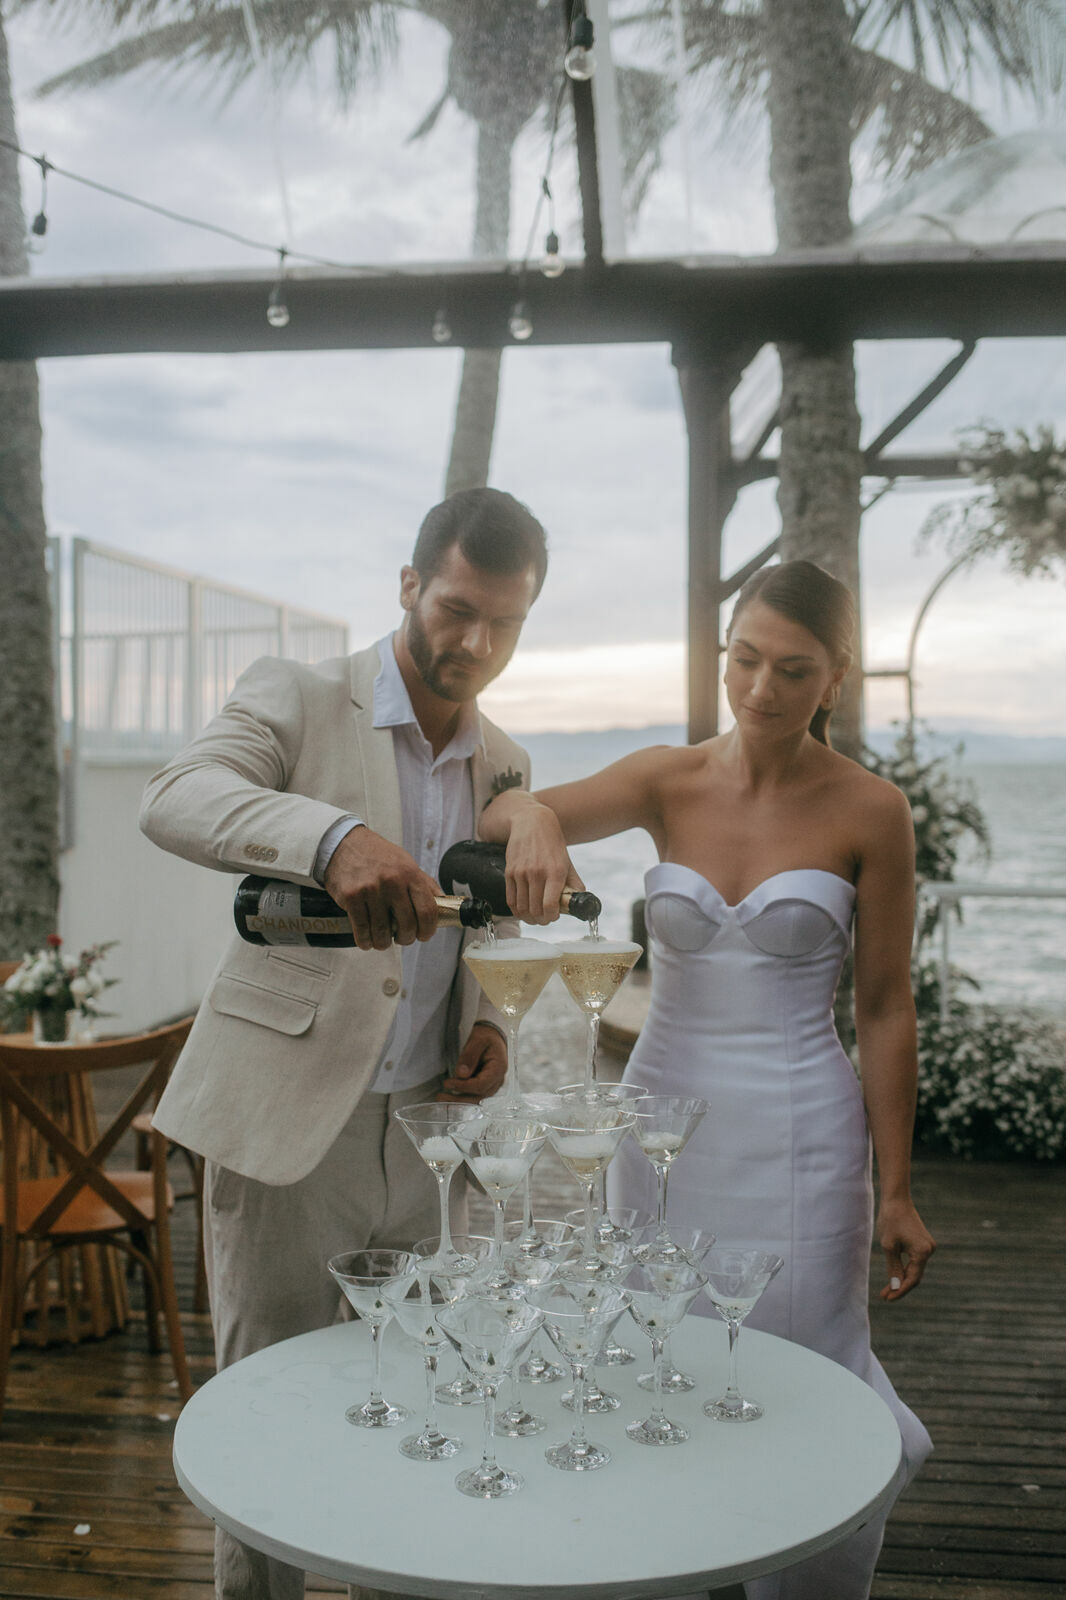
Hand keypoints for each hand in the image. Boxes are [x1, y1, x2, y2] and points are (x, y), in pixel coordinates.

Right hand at [323, 825, 440, 950]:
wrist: (345, 844)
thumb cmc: (378, 856)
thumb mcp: (406, 863)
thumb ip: (424, 884)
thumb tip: (443, 902)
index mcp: (410, 873)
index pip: (428, 911)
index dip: (428, 930)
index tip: (423, 935)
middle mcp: (392, 881)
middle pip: (407, 925)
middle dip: (406, 939)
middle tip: (402, 938)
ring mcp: (371, 890)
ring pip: (382, 932)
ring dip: (383, 943)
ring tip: (382, 940)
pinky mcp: (351, 897)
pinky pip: (361, 930)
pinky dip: (365, 941)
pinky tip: (367, 940)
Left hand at [438, 1023, 506, 1101]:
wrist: (493, 1037)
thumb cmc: (486, 1037)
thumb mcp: (478, 1040)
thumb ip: (470, 1056)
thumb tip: (461, 1074)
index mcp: (498, 1069)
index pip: (480, 1084)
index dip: (463, 1086)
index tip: (447, 1084)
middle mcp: (497, 1081)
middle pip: (478, 1096)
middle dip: (458, 1100)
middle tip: (440, 1097)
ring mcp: (491, 1085)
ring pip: (475, 1099)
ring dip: (458, 1101)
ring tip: (441, 1098)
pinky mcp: (484, 1086)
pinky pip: (473, 1096)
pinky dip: (461, 1098)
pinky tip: (449, 1096)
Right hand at [502, 803, 583, 923]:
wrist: (532, 823)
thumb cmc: (552, 844)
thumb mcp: (567, 862)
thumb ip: (574, 883)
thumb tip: (578, 902)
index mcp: (555, 872)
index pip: (550, 906)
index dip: (552, 917)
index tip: (554, 917)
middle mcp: (537, 873)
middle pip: (535, 910)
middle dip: (541, 920)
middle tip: (544, 920)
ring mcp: (521, 873)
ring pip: (522, 907)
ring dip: (528, 917)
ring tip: (534, 917)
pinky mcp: (509, 872)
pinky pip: (510, 899)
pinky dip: (516, 910)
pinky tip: (522, 910)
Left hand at [877, 1197, 935, 1300]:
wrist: (896, 1200)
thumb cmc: (890, 1221)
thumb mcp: (888, 1246)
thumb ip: (894, 1268)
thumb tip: (896, 1287)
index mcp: (922, 1252)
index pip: (912, 1279)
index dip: (899, 1291)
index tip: (887, 1298)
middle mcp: (929, 1250)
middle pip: (915, 1276)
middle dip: (900, 1287)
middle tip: (885, 1297)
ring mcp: (928, 1246)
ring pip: (915, 1269)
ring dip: (902, 1279)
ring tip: (887, 1290)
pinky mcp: (924, 1243)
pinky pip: (915, 1261)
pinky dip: (906, 1269)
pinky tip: (895, 1276)